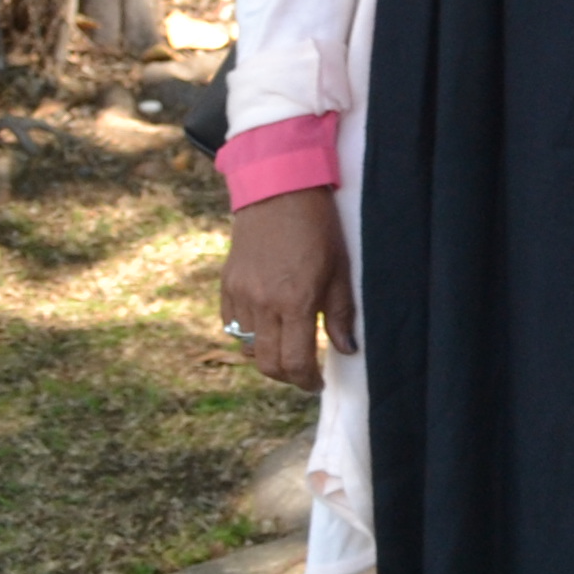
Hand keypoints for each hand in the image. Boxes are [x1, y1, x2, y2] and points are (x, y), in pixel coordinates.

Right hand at [221, 188, 354, 391]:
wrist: (279, 190)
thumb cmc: (318, 227)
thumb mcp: (340, 269)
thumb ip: (340, 314)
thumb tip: (347, 349)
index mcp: (294, 301)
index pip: (294, 362)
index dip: (306, 380)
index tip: (316, 383)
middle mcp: (262, 304)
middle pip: (267, 363)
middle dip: (286, 375)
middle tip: (303, 372)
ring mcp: (240, 295)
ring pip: (247, 348)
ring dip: (267, 355)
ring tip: (287, 347)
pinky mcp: (227, 285)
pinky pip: (232, 326)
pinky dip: (248, 335)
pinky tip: (267, 325)